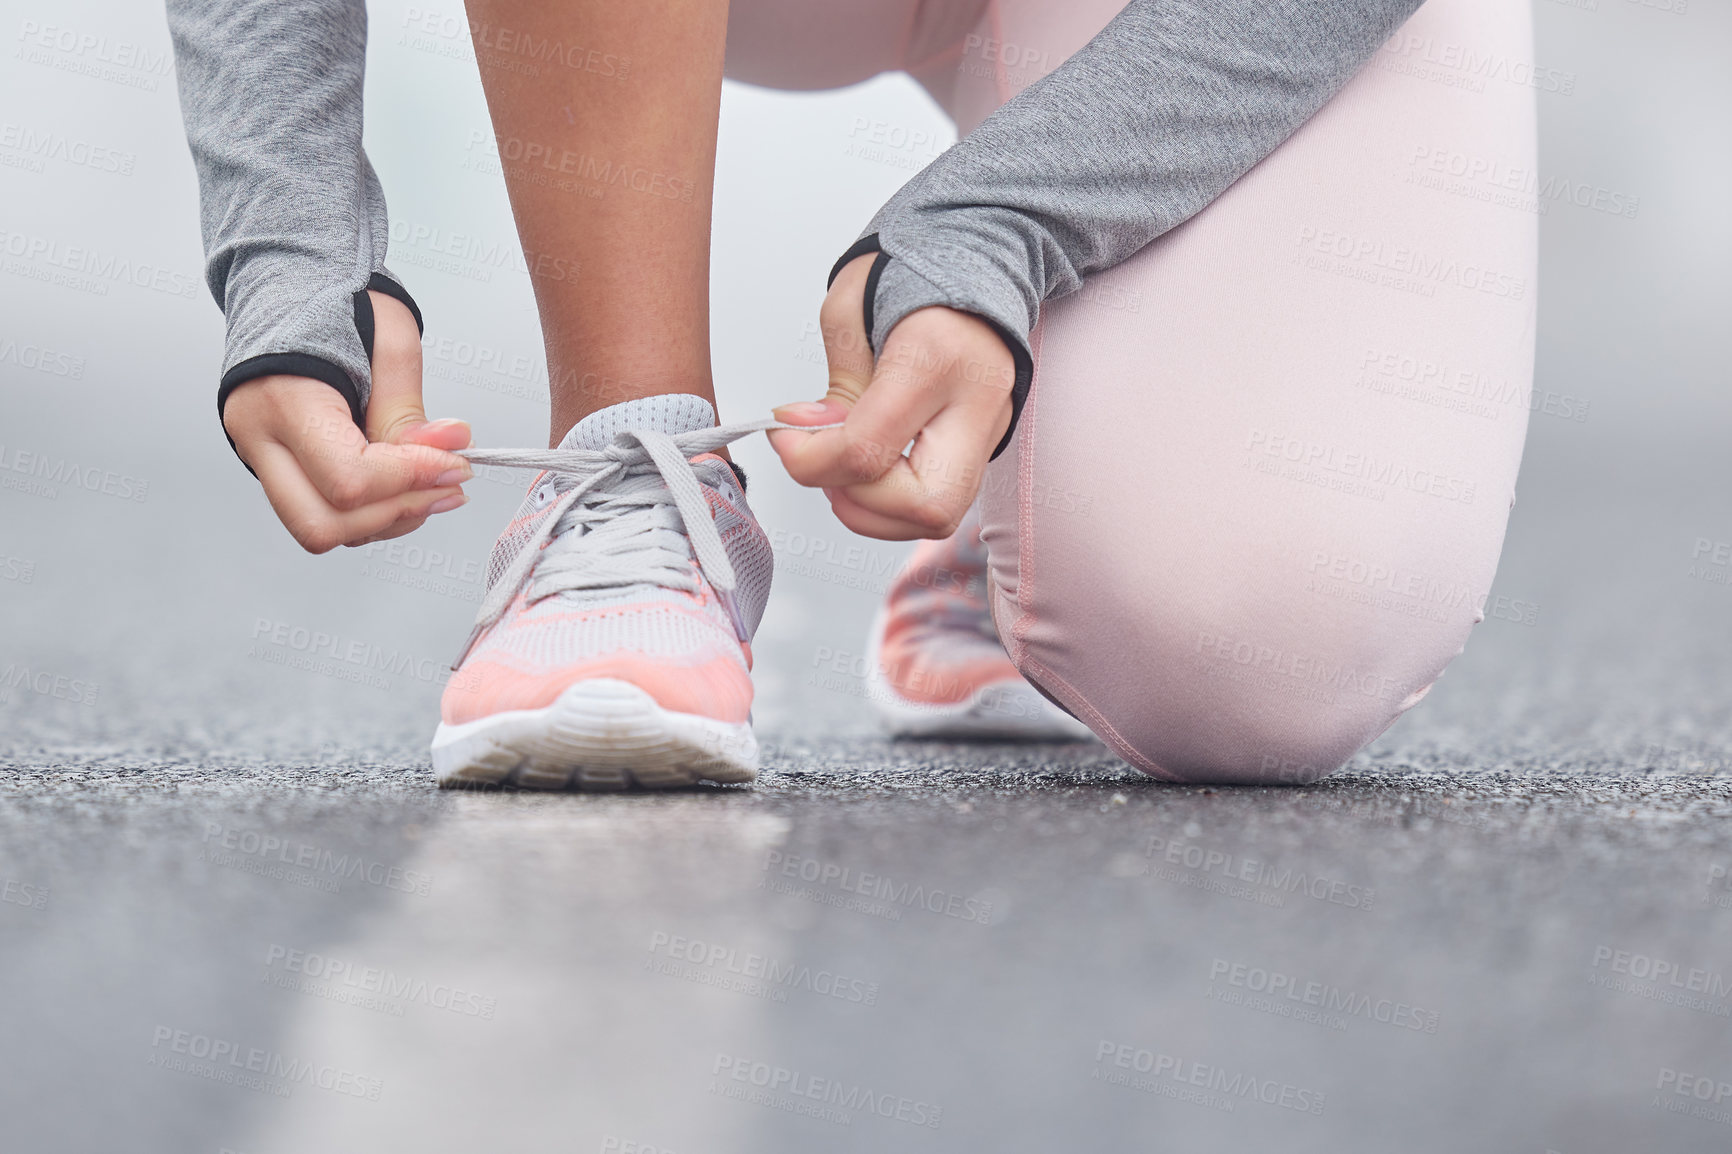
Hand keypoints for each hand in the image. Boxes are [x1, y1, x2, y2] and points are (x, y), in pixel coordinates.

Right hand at [221, 290, 473, 553]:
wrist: (287, 288)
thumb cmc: (334, 304)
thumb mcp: (387, 340)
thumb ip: (410, 408)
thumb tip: (451, 451)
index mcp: (285, 400)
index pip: (349, 478)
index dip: (412, 479)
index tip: (456, 463)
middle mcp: (260, 439)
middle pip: (324, 524)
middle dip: (396, 512)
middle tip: (448, 485)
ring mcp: (262, 459)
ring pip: (323, 530)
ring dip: (388, 518)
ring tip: (432, 483)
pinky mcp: (278, 471)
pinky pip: (324, 516)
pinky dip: (371, 513)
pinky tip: (404, 485)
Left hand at [768, 254, 1013, 539]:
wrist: (975, 255)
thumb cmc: (911, 273)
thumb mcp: (850, 312)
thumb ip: (833, 389)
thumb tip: (808, 440)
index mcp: (936, 357)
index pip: (868, 449)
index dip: (810, 460)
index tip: (785, 439)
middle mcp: (976, 402)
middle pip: (927, 505)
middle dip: (861, 503)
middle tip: (824, 466)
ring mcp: (990, 429)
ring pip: (939, 517)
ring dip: (877, 510)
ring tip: (844, 467)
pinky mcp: (987, 444)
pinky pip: (941, 501)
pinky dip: (896, 501)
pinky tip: (872, 467)